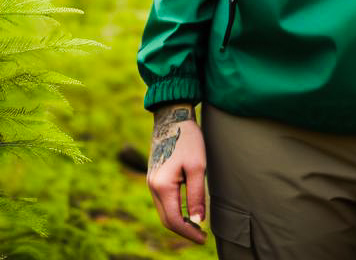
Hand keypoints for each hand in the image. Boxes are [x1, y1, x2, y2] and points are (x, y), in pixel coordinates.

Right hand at [147, 102, 206, 243]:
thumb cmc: (188, 138)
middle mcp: (152, 186)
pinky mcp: (154, 176)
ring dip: (178, 221)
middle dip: (183, 230)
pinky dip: (174, 209)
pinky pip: (163, 200)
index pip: (174, 220)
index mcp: (162, 186)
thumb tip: (198, 221)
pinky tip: (187, 209)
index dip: (189, 233)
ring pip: (163, 211)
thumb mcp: (197, 166)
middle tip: (201, 235)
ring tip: (196, 225)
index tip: (203, 238)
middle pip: (166, 219)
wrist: (172, 116)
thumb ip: (196, 195)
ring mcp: (151, 181)